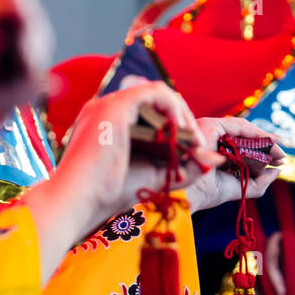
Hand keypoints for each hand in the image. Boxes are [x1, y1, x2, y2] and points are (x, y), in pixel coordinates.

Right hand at [0, 0, 52, 117]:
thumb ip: (9, 91)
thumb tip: (53, 86)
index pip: (13, 33)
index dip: (32, 54)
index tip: (35, 80)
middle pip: (14, 10)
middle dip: (33, 38)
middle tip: (34, 65)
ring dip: (25, 18)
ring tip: (28, 50)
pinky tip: (14, 21)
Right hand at [23, 81, 224, 283]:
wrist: (77, 201)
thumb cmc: (106, 196)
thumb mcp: (153, 177)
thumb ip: (184, 166)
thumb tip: (217, 161)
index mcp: (107, 124)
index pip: (147, 109)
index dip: (174, 123)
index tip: (190, 146)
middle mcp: (105, 108)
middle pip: (155, 98)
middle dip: (181, 117)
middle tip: (198, 142)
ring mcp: (108, 104)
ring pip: (158, 92)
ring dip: (181, 113)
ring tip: (193, 138)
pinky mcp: (115, 107)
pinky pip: (156, 93)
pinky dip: (175, 109)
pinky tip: (183, 132)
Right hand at [184, 117, 284, 212]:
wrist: (189, 193)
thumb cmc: (206, 193)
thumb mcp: (238, 188)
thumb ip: (258, 183)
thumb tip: (277, 171)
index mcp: (214, 155)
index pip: (242, 150)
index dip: (263, 154)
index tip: (279, 160)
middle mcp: (211, 140)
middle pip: (245, 140)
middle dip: (266, 147)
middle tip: (283, 156)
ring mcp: (210, 132)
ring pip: (244, 132)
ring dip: (264, 140)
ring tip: (279, 152)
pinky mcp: (210, 125)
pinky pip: (238, 125)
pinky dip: (255, 132)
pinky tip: (269, 141)